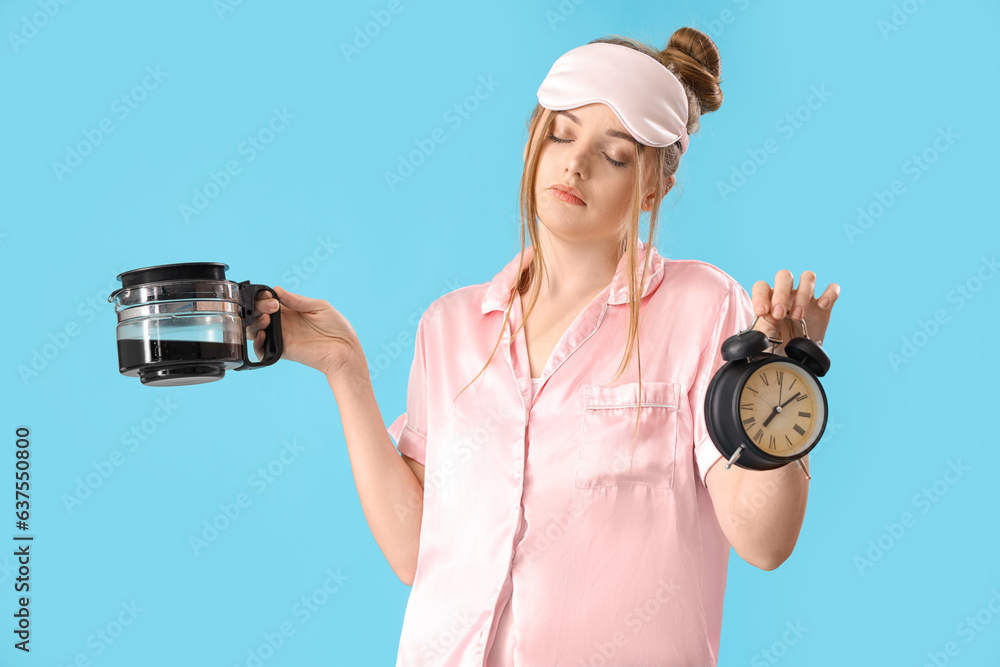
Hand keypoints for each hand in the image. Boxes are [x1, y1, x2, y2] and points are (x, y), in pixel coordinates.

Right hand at [245, 285, 362, 377]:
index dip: (264, 297)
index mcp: (291, 310)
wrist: (345, 350)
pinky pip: (261, 349)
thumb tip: (277, 290)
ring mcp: (282, 337)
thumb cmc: (337, 328)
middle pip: (259, 313)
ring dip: (254, 323)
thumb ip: (298, 300)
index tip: (270, 296)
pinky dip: (256, 343)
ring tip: (266, 319)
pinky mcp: (282, 351)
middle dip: (258, 307)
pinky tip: (263, 334)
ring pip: (255, 330)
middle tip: (271, 307)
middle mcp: (284, 323)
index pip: (269, 301)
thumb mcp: (320, 307)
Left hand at [750, 270, 839, 355]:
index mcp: (769, 300)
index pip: (762, 286)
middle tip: (780, 314)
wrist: (795, 359)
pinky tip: (822, 306)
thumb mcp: (767, 338)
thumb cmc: (777, 346)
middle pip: (784, 276)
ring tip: (798, 317)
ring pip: (808, 277)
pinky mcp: (823, 307)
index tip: (762, 312)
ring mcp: (806, 299)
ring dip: (803, 294)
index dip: (760, 296)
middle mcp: (787, 295)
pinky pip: (832, 289)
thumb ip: (765, 325)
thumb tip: (767, 314)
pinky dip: (830, 294)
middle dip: (781, 293)